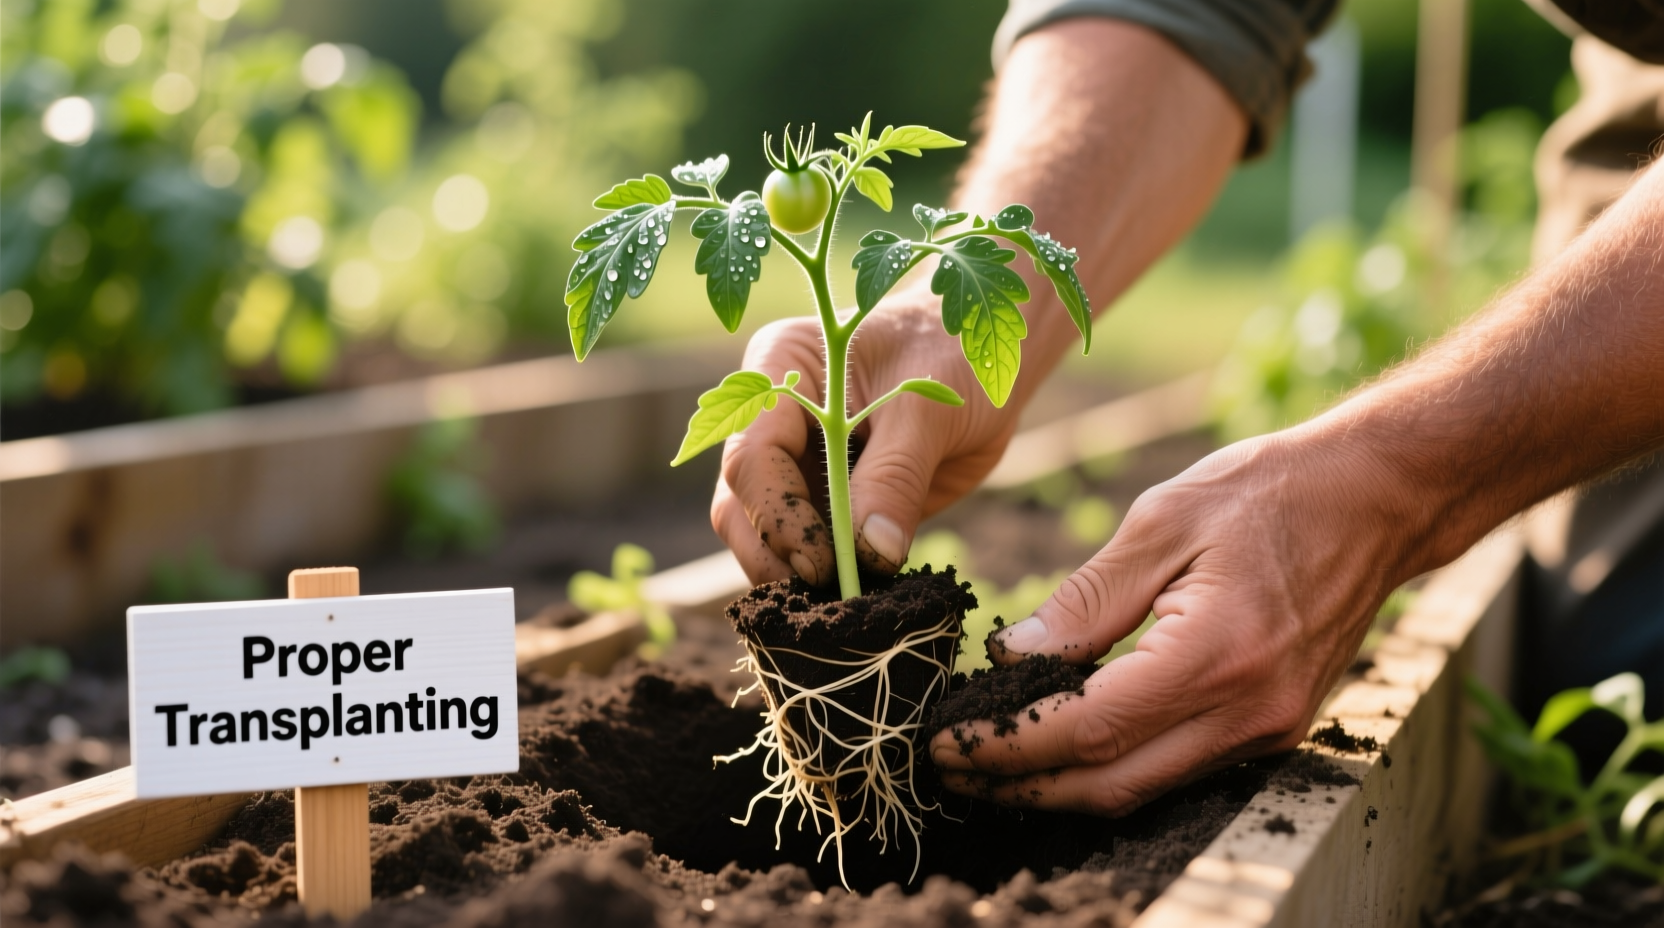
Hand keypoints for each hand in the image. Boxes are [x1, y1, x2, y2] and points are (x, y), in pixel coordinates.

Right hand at [710, 291, 1032, 585]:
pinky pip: (809, 552)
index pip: (752, 458)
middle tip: (830, 601)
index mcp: (780, 370)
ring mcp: (795, 465)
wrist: (985, 362)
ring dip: (797, 579)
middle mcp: (773, 420)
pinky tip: (862, 598)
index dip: (779, 517)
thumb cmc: (955, 353)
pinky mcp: (826, 503)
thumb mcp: (930, 407)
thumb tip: (870, 554)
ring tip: (847, 607)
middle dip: (776, 558)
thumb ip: (896, 475)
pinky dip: (829, 581)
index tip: (824, 564)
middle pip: (739, 506)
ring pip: (763, 538)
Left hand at [929, 431, 1410, 814]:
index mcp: (1216, 654)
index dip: (1007, 744)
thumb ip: (1084, 599)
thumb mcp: (1162, 521)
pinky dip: (1111, 767)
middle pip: (1110, 784)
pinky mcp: (1274, 728)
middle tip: (949, 764)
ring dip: (1060, 786)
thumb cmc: (1269, 491)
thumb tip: (1010, 657)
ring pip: (1142, 789)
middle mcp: (1249, 711)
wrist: (1378, 497)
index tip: (945, 739)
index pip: (1087, 729)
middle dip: (1020, 784)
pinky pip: (1175, 770)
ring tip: (990, 760)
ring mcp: (1268, 729)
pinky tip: (1061, 744)